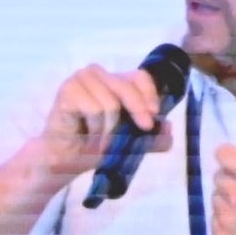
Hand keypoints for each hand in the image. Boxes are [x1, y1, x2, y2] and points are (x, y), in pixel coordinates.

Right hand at [31, 61, 172, 185]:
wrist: (66, 160)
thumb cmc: (94, 146)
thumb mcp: (129, 144)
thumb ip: (151, 138)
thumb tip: (169, 130)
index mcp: (114, 81)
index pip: (140, 77)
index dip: (150, 95)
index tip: (153, 117)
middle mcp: (98, 74)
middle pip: (126, 87)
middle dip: (137, 111)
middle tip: (142, 130)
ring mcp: (81, 79)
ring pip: (109, 102)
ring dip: (109, 129)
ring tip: (101, 141)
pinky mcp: (67, 90)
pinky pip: (92, 108)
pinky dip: (94, 128)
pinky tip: (87, 135)